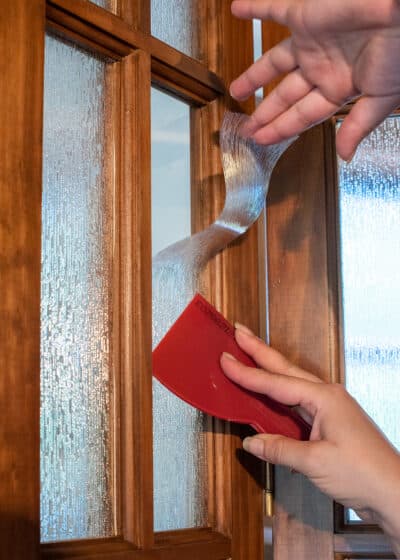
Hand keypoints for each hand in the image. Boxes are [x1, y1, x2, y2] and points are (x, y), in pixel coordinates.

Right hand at [220, 324, 399, 553]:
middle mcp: (327, 396)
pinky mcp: (330, 422)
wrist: (393, 492)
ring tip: (249, 354)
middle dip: (260, 350)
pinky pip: (298, 402)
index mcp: (324, 398)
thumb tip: (252, 442)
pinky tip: (269, 396)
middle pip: (285, 369)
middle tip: (239, 331)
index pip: (276, 383)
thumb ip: (280, 449)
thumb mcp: (315, 462)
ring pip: (291, 383)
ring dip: (269, 369)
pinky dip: (279, 395)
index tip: (226, 359)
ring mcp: (330, 408)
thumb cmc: (364, 473)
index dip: (247, 372)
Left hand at [230, 0, 399, 160]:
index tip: (262, 140)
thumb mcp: (380, 98)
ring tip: (235, 91)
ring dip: (254, 76)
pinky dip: (254, 9)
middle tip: (246, 128)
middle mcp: (322, 67)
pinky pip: (273, 9)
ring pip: (274, 62)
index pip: (302, 115)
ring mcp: (312, 41)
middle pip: (285, 95)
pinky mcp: (305, 13)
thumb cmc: (399, 52)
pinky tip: (238, 10)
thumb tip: (345, 156)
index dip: (280, 129)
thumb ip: (358, 125)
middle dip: (265, 113)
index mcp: (339, 88)